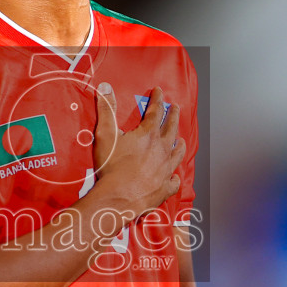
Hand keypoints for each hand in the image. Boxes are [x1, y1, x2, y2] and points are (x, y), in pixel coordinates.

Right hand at [90, 83, 183, 230]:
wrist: (118, 198)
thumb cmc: (112, 168)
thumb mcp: (106, 135)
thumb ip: (107, 110)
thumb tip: (105, 87)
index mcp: (149, 135)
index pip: (156, 112)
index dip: (157, 99)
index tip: (159, 91)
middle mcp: (162, 150)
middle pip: (171, 129)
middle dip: (173, 116)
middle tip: (176, 108)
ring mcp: (166, 169)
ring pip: (177, 153)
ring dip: (179, 144)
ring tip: (181, 139)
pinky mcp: (165, 188)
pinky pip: (174, 181)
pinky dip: (174, 177)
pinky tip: (174, 176)